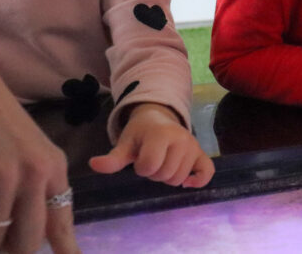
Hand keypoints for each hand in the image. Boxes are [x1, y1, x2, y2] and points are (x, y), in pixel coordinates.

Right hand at [0, 53, 79, 253]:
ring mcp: (3, 174)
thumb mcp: (34, 153)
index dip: (66, 250)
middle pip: (27, 241)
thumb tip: (49, 240)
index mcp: (53, 168)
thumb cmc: (1, 127)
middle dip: (9, 250)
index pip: (61, 221)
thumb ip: (43, 191)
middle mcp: (34, 173)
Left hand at [88, 103, 213, 187]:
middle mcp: (180, 139)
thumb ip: (113, 158)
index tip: (139, 158)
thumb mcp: (125, 143)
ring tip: (163, 164)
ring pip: (180, 178)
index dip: (141, 168)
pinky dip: (198, 180)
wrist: (159, 118)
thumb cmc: (140, 133)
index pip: (149, 166)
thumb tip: (94, 164)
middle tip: (152, 162)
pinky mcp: (201, 153)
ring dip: (168, 177)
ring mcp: (193, 146)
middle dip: (154, 174)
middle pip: (165, 175)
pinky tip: (187, 183)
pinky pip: (207, 171)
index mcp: (160, 135)